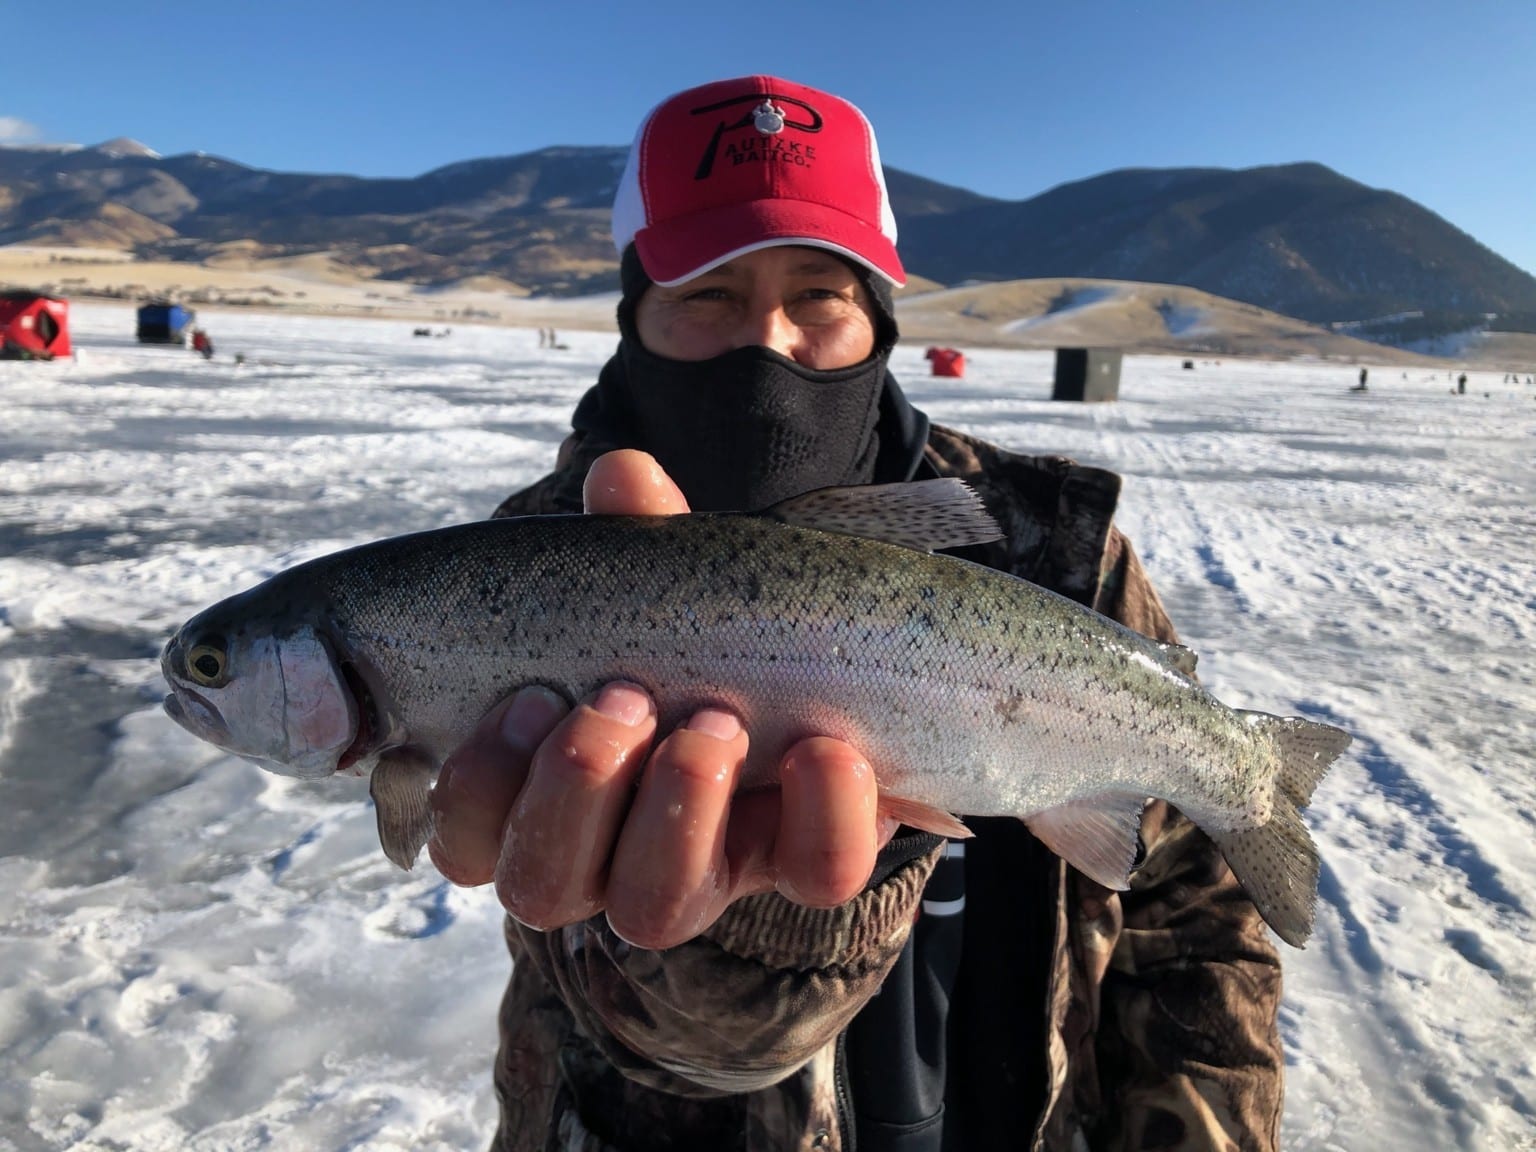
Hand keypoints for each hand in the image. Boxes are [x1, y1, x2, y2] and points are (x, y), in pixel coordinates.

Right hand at [428, 449, 896, 949]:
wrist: (824, 666)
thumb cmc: (699, 635)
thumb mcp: (660, 588)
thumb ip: (635, 540)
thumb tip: (623, 475)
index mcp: (539, 797)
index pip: (466, 842)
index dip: (480, 787)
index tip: (528, 693)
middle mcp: (606, 859)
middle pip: (543, 888)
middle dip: (574, 791)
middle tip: (622, 699)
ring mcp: (704, 874)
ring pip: (654, 909)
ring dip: (674, 814)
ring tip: (713, 725)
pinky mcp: (803, 862)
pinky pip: (816, 878)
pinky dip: (821, 817)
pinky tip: (823, 748)